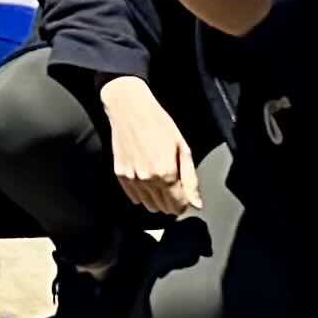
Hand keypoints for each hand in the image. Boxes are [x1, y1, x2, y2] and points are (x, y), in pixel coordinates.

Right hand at [98, 78, 197, 217]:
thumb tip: (197, 204)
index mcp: (166, 174)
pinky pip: (134, 197)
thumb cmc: (158, 124)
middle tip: (175, 185)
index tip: (186, 196)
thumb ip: (191, 180)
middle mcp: (148, 180)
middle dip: (172, 201)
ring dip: (157, 200)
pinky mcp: (120, 175)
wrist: (130, 109)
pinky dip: (142, 194)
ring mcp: (132, 179)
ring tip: (161, 181)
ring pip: (148, 205)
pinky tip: (147, 179)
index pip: (178, 206)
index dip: (185, 203)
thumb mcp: (183, 148)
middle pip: (164, 208)